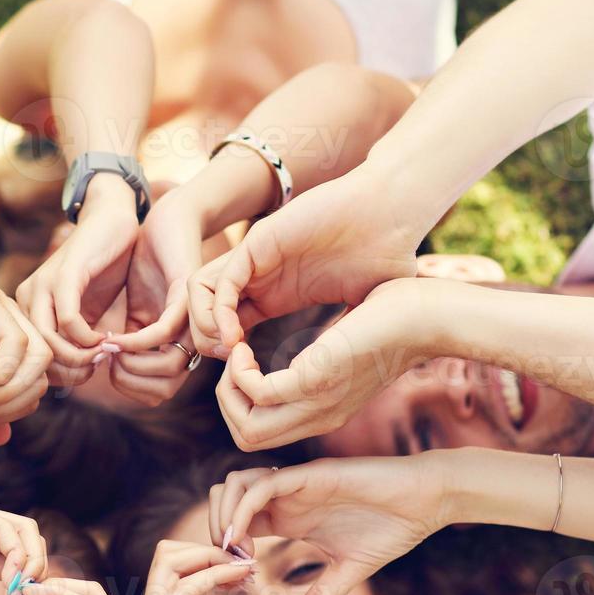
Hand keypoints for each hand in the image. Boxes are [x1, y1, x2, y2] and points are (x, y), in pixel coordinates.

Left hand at [16, 175, 139, 385]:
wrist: (114, 220)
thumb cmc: (105, 267)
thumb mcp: (90, 311)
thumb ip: (82, 339)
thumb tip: (82, 375)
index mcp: (30, 308)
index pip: (32, 359)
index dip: (62, 375)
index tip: (90, 372)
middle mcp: (28, 297)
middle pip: (36, 356)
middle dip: (70, 371)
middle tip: (97, 368)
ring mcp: (42, 284)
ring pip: (48, 342)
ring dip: (79, 357)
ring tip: (104, 354)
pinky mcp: (63, 274)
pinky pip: (67, 320)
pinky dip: (87, 338)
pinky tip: (106, 338)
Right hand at [104, 192, 204, 405]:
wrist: (162, 221)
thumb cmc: (145, 265)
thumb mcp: (133, 310)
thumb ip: (127, 340)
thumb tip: (107, 369)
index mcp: (174, 345)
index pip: (159, 391)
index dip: (129, 389)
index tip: (105, 372)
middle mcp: (187, 338)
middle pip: (167, 388)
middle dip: (130, 383)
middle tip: (105, 364)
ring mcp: (190, 319)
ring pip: (171, 365)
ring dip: (134, 364)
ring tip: (108, 349)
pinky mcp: (186, 297)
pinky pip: (165, 331)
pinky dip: (138, 339)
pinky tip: (114, 335)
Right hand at [134, 541, 302, 594]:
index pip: (182, 570)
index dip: (215, 560)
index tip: (251, 569)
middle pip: (170, 553)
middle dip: (208, 547)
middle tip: (246, 561)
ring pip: (167, 559)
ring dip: (208, 553)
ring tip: (242, 566)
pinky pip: (180, 592)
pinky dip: (211, 577)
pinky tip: (239, 581)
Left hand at [188, 169, 419, 358]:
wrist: (391, 213)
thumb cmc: (384, 255)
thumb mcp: (358, 306)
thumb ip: (342, 336)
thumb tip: (346, 377)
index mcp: (277, 292)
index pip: (232, 325)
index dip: (231, 355)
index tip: (248, 381)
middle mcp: (259, 277)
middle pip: (207, 313)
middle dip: (208, 346)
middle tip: (231, 373)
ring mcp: (256, 261)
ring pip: (202, 299)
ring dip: (206, 331)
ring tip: (230, 356)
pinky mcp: (257, 245)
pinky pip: (218, 284)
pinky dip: (219, 314)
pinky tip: (236, 338)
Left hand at [209, 456, 450, 594]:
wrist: (427, 499)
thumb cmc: (392, 528)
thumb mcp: (349, 573)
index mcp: (288, 516)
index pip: (236, 522)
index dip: (224, 548)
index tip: (232, 580)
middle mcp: (284, 497)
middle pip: (223, 499)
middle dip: (213, 530)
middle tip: (226, 566)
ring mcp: (294, 484)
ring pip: (233, 486)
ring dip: (224, 518)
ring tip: (234, 553)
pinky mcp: (309, 476)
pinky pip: (262, 486)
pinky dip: (244, 511)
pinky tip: (246, 542)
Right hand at [215, 278, 434, 450]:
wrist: (426, 317)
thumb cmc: (390, 321)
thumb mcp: (345, 353)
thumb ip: (322, 361)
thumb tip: (308, 350)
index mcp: (323, 414)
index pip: (263, 436)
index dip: (241, 405)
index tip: (245, 366)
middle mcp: (318, 418)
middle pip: (247, 441)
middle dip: (226, 402)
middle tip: (235, 363)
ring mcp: (317, 404)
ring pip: (248, 430)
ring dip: (228, 391)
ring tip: (238, 356)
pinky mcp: (316, 380)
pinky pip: (259, 394)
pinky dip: (241, 373)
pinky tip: (248, 347)